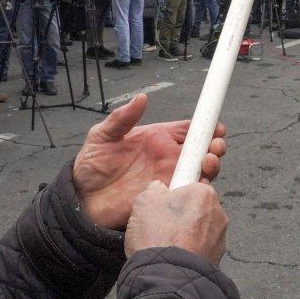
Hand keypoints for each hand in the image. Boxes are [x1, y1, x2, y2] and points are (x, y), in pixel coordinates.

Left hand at [72, 94, 227, 229]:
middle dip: (215, 146)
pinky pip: (189, 194)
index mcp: (156, 138)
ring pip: (200, 171)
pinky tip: (197, 184)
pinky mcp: (166, 199)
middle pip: (201, 149)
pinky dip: (199, 190)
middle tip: (215, 146)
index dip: (205, 126)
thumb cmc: (91, 166)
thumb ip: (121, 118)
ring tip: (207, 163)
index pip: (188, 129)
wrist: (83, 201)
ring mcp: (169, 178)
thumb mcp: (101, 136)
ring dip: (211, 166)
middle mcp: (167, 157)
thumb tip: (141, 97)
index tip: (216, 127)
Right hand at [125, 180, 227, 263]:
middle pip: (197, 207)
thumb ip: (154, 190)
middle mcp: (218, 213)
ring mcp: (220, 238)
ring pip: (200, 229)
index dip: (175, 194)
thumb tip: (157, 190)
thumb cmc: (157, 237)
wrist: (166, 277)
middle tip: (161, 225)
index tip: (165, 203)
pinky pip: (201, 249)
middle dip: (181, 214)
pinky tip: (174, 256)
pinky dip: (190, 251)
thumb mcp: (144, 201)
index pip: (192, 184)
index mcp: (204, 193)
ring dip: (186, 234)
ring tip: (165, 244)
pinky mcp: (217, 258)